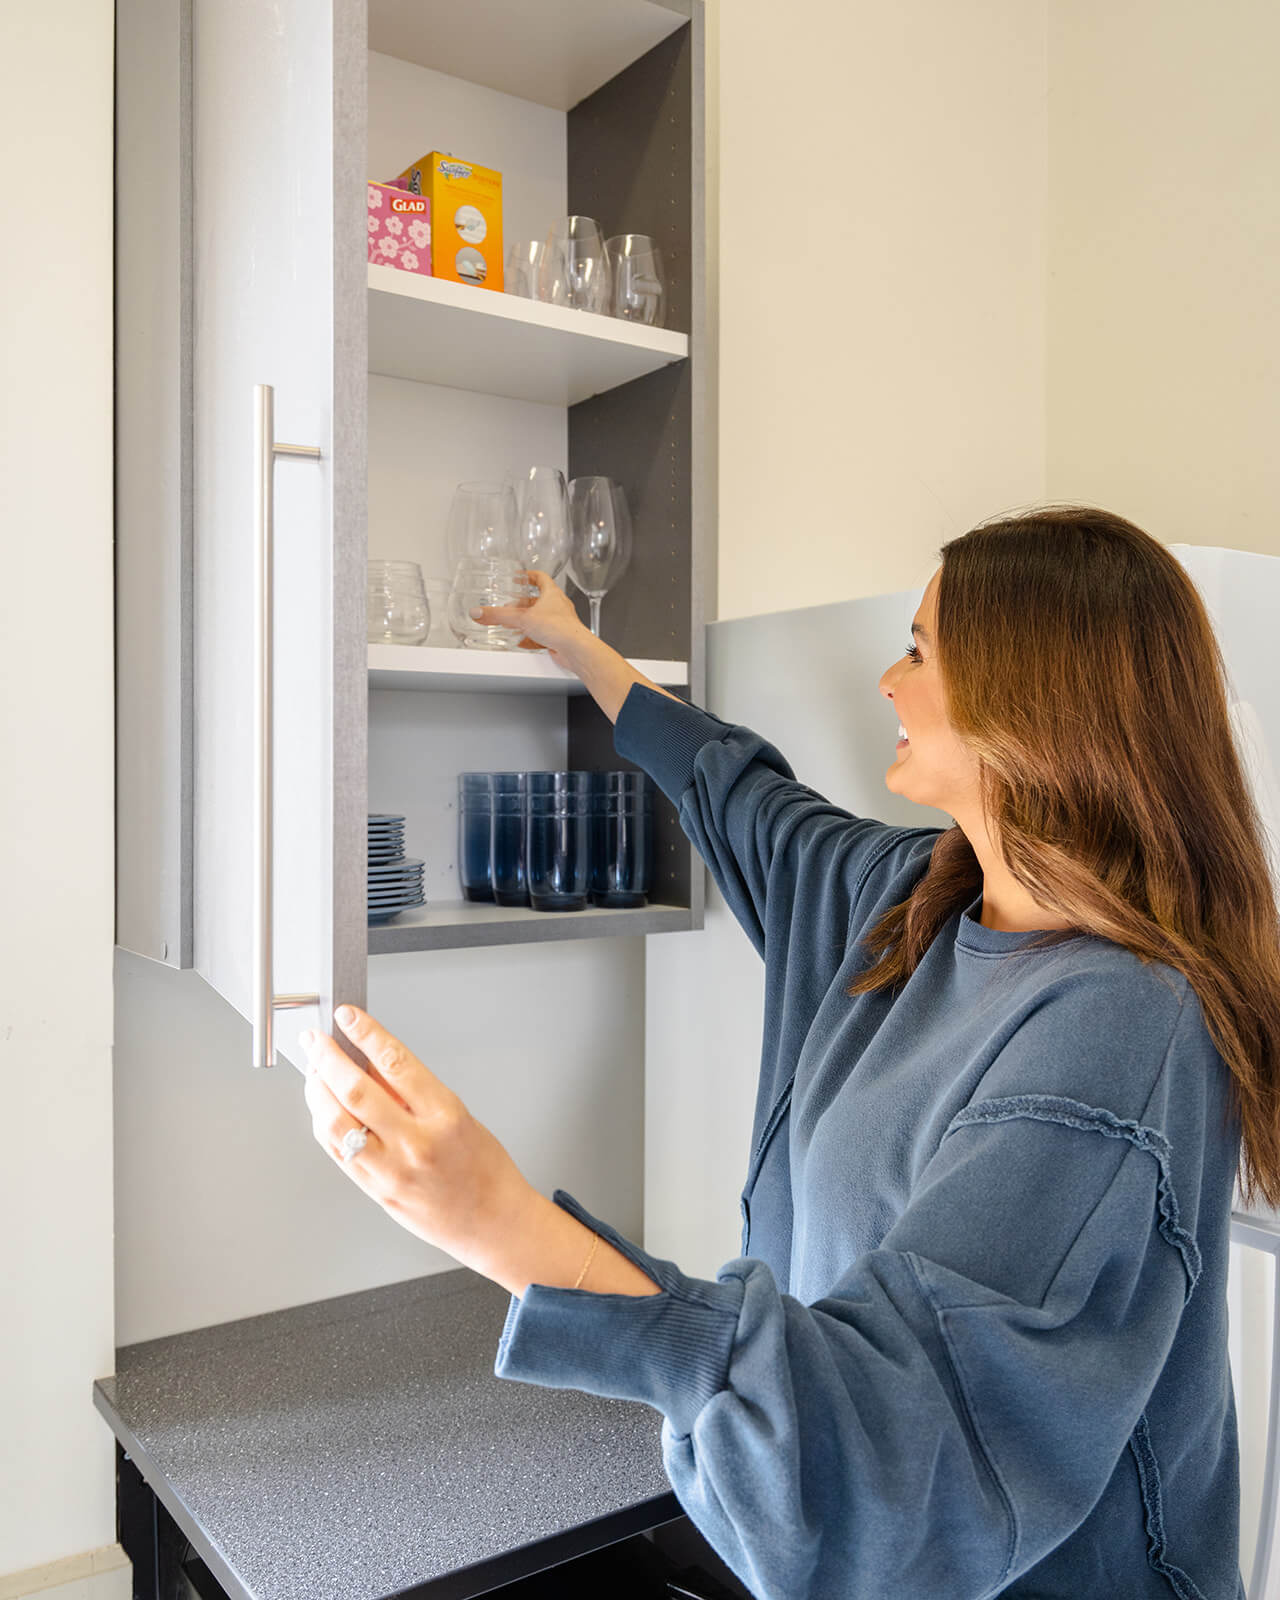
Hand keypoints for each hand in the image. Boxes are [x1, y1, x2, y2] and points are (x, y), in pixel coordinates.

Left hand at [300, 1006, 536, 1276]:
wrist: (492, 1221)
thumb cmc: (483, 1167)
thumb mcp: (458, 1113)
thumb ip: (412, 1090)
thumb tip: (372, 1059)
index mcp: (444, 1116)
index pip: (396, 1063)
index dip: (366, 1033)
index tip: (349, 1016)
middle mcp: (416, 1143)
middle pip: (355, 1090)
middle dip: (327, 1058)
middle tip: (316, 1040)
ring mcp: (392, 1171)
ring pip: (335, 1123)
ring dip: (316, 1091)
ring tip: (314, 1073)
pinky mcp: (376, 1191)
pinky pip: (338, 1152)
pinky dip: (324, 1124)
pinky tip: (322, 1109)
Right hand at [470, 569, 585, 666]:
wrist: (575, 650)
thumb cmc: (559, 628)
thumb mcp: (522, 619)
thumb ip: (498, 616)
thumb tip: (479, 612)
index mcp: (552, 594)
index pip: (541, 578)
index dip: (528, 576)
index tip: (519, 577)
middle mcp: (557, 607)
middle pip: (538, 600)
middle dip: (522, 603)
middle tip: (510, 605)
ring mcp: (559, 623)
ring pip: (540, 618)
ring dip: (526, 621)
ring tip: (513, 624)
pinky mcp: (558, 638)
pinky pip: (542, 635)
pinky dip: (531, 637)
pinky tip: (522, 642)